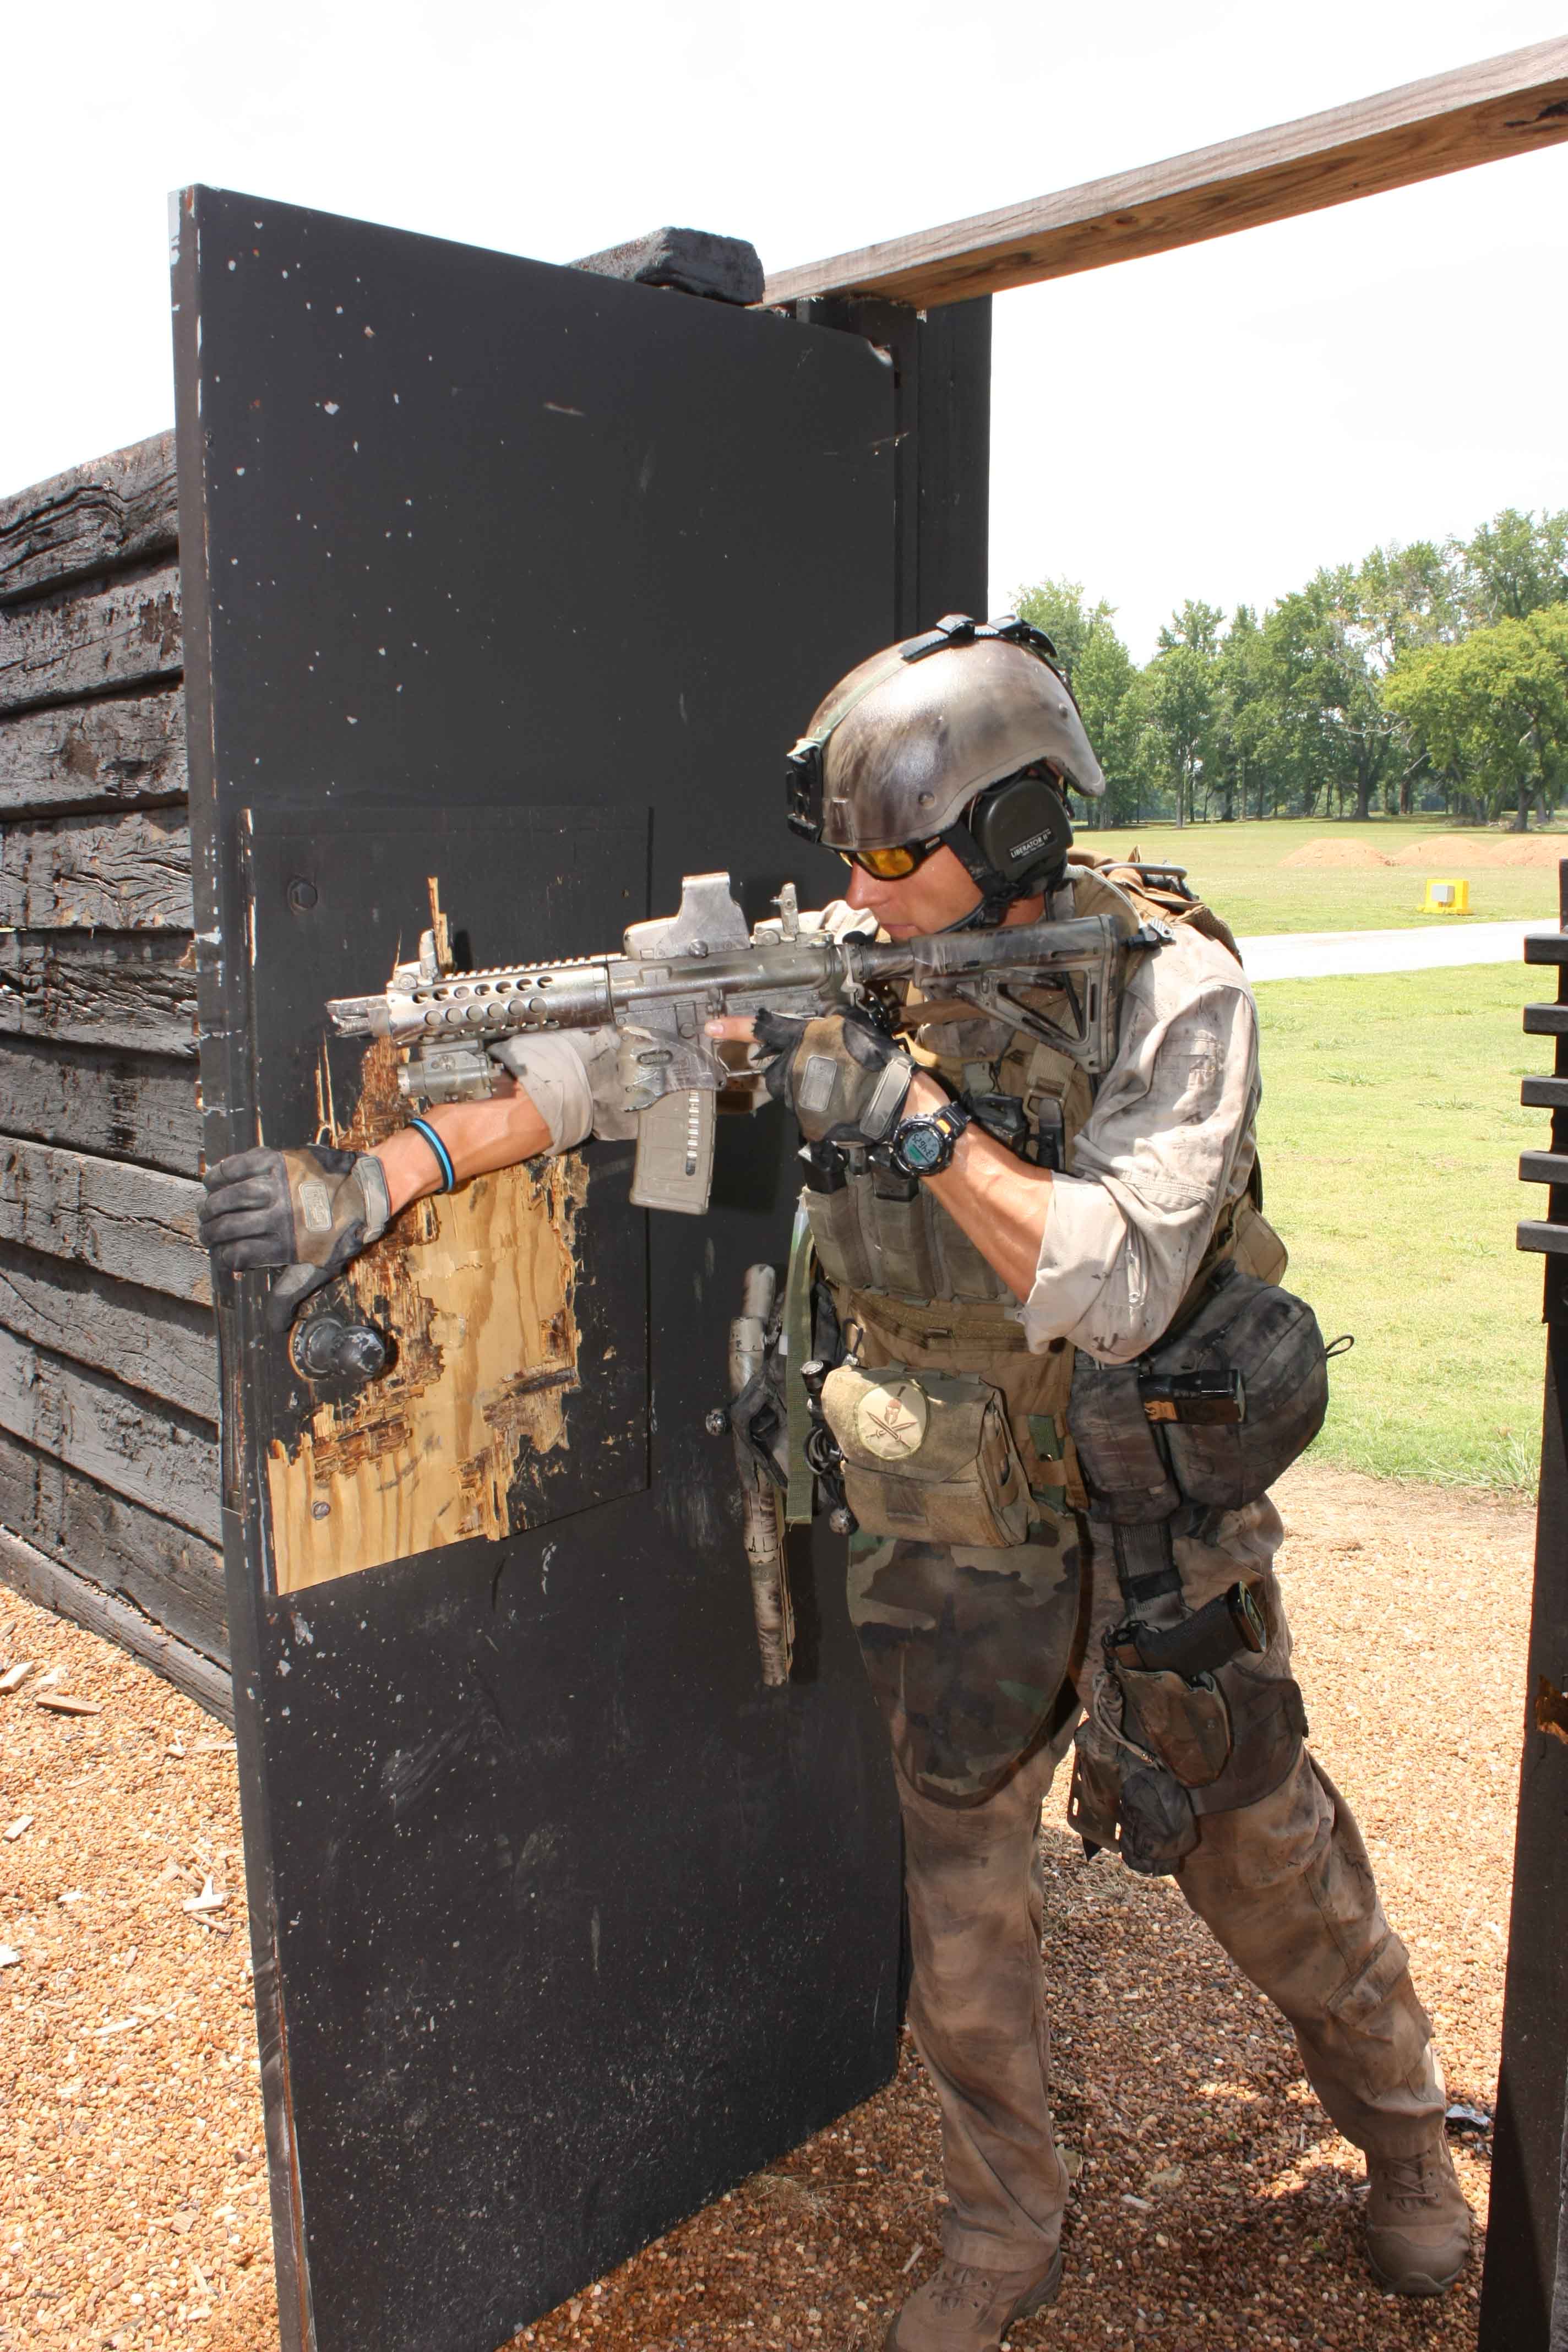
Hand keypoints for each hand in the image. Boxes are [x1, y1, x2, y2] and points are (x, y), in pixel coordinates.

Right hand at [199, 1145, 391, 1331]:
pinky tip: (211, 1181)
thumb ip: (290, 1293)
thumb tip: (273, 1326)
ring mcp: (277, 1185)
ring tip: (205, 1211)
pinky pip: (238, 1166)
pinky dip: (220, 1173)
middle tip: (206, 1234)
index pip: (236, 1255)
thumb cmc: (342, 1233)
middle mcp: (277, 1215)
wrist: (366, 1192)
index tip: (220, 1257)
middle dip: (209, 1234)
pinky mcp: (278, 1160)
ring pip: (227, 1197)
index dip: (222, 1259)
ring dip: (210, 1206)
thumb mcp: (318, 1268)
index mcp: (285, 1244)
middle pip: (226, 1227)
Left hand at [745, 1009, 915, 1145]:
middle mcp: (793, 1066)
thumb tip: (808, 1030)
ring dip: (807, 1088)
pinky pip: (803, 1110)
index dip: (734, 1027)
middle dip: (794, 1069)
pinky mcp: (804, 1120)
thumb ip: (821, 1027)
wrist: (895, 1103)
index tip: (711, 1026)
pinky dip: (817, 1107)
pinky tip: (840, 1103)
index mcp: (804, 1038)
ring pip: (790, 1090)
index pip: (763, 1028)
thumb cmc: (878, 1061)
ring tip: (839, 1087)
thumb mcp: (851, 1027)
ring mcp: (796, 1096)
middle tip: (828, 1069)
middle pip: (777, 1068)